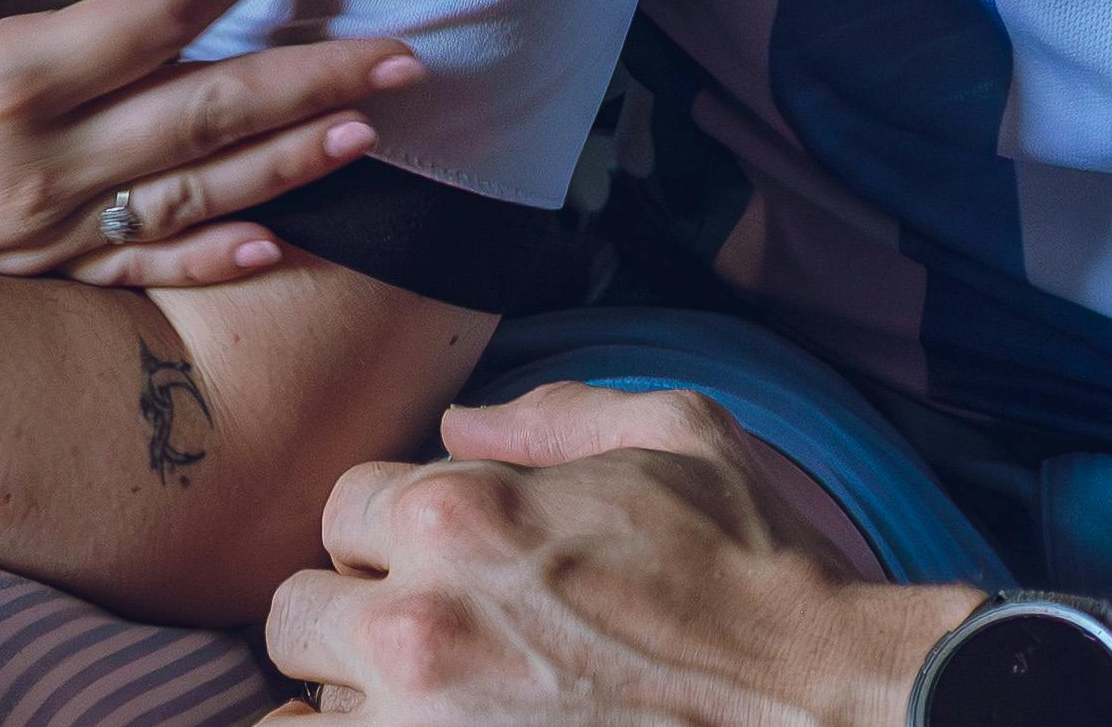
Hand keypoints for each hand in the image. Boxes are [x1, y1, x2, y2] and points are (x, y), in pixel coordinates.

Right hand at [0, 0, 421, 290]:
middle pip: (207, 113)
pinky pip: (137, 271)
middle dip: (316, 78)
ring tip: (372, 131)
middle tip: (407, 53)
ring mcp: (40, 231)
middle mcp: (41, 164)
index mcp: (9, 76)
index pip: (155, 17)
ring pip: (193, 194)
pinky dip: (210, 260)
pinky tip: (273, 244)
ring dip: (291, 163)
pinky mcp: (27, 274)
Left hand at [263, 386, 955, 725]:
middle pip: (295, 613)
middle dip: (351, 618)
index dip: (393, 529)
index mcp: (457, 512)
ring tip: (428, 701)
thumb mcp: (679, 436)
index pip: (343, 503)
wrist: (815, 704)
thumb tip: (464, 420)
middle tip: (429, 639)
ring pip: (304, 709)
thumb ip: (553, 415)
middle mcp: (417, 619)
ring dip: (352, 701)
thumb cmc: (755, 576)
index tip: (443, 561)